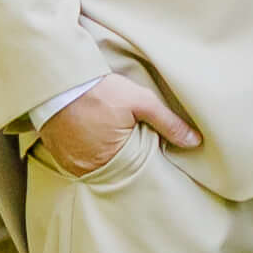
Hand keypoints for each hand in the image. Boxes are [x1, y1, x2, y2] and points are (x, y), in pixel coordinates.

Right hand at [34, 68, 198, 178]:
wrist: (57, 81)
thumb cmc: (100, 91)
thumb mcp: (140, 101)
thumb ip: (168, 122)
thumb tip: (194, 142)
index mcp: (113, 161)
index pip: (136, 171)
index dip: (143, 159)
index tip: (146, 146)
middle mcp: (89, 170)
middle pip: (115, 171)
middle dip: (124, 160)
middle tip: (126, 141)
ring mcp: (71, 165)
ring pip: (96, 167)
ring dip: (103, 156)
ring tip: (105, 137)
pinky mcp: (58, 155)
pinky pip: (77, 161)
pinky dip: (85, 152)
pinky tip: (89, 137)